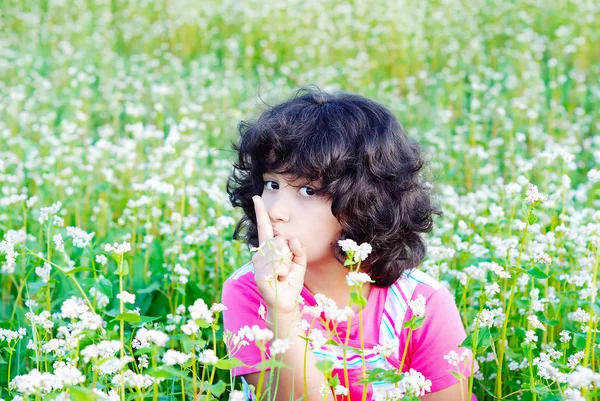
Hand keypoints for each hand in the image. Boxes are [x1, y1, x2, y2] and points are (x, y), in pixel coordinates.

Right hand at [251, 195, 306, 318]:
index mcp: (268, 249)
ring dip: (288, 265)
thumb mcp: (299, 262)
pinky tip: (280, 281)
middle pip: (281, 239)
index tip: (256, 197)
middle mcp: (260, 254)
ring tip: (283, 276)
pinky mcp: (260, 275)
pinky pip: (280, 265)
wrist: (286, 303)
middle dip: (289, 253)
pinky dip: (285, 274)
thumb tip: (291, 239)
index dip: (261, 212)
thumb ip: (298, 248)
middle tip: (286, 268)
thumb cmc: (290, 281)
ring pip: (281, 251)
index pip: (265, 227)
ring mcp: (258, 264)